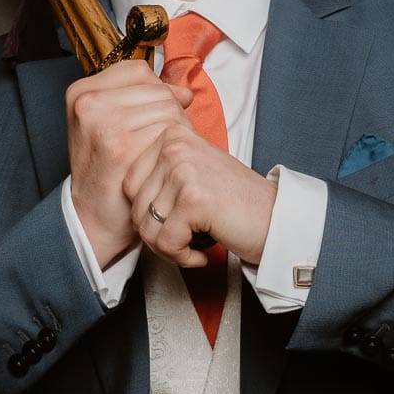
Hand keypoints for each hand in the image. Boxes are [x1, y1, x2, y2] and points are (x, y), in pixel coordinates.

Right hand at [66, 61, 193, 268]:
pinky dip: (175, 145)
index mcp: (81, 91)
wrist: (94, 215)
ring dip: (176, 129)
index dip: (156, 91)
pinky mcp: (122, 145)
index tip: (152, 116)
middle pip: (156, 89)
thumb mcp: (110, 124)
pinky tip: (164, 161)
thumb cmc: (107, 169)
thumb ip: (142, 99)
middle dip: (170, 112)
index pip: (138, 70)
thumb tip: (185, 92)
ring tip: (161, 152)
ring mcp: (103, 122)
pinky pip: (169, 129)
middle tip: (161, 141)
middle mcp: (88, 102)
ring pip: (168, 107)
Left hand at [122, 125, 277, 266]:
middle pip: (135, 207)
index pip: (129, 184)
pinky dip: (182, 257)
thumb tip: (116, 194)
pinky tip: (202, 253)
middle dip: (157, 235)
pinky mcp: (193, 199)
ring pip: (147, 227)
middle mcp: (175, 146)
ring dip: (169, 248)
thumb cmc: (233, 204)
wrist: (276, 220)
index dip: (147, 214)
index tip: (176, 222)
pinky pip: (165, 242)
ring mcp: (184, 171)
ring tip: (194, 245)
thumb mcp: (191, 174)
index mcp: (171, 135)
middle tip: (186, 240)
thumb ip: (157, 174)